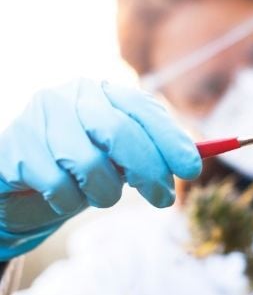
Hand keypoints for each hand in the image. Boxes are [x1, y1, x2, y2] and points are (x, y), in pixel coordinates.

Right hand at [0, 79, 201, 259]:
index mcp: (104, 92)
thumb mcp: (122, 156)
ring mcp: (39, 119)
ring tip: (100, 195)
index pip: (143, 110)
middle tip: (163, 199)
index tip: (192, 169)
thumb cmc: (85, 166)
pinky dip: (70, 202)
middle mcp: (71, 97)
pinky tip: (64, 195)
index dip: (171, 140)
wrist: (24, 183)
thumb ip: (153, 152)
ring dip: (105, 194)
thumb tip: (193, 161)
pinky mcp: (15, 149)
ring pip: (90, 166)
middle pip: (120, 133)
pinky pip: (58, 187)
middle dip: (149, 171)